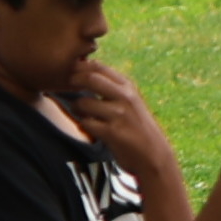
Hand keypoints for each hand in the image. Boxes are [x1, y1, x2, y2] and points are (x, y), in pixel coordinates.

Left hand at [56, 59, 177, 186]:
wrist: (153, 154)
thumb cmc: (137, 127)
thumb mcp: (131, 102)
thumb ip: (112, 88)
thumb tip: (85, 73)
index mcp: (129, 87)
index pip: (99, 67)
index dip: (80, 68)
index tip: (72, 75)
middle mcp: (125, 97)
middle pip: (90, 78)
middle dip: (74, 82)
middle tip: (67, 88)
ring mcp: (119, 114)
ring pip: (84, 102)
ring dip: (77, 108)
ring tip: (82, 113)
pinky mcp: (113, 132)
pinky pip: (86, 123)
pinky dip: (84, 125)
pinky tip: (90, 128)